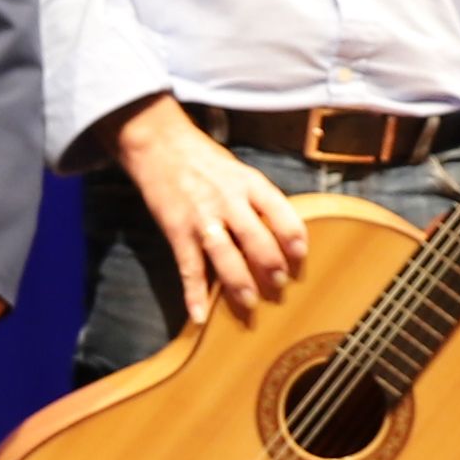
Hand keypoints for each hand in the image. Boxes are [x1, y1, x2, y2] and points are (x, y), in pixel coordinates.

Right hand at [113, 100, 306, 316]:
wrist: (159, 145)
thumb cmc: (203, 159)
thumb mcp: (239, 170)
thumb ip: (258, 199)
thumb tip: (280, 232)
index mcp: (249, 183)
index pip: (281, 212)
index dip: (294, 238)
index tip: (301, 256)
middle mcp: (228, 200)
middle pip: (256, 238)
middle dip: (271, 266)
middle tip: (280, 285)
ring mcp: (201, 217)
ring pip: (225, 255)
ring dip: (240, 283)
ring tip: (250, 302)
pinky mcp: (177, 230)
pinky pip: (188, 267)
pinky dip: (194, 294)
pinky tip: (199, 315)